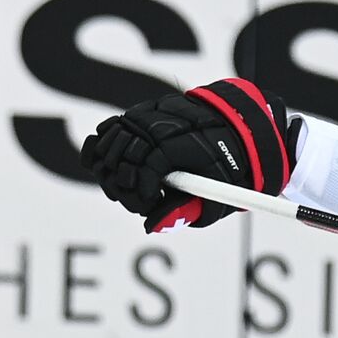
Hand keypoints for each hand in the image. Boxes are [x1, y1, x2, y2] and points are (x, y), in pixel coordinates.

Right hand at [79, 78, 294, 233]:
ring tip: (130, 186)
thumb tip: (151, 225)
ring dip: (112, 171)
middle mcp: (159, 125)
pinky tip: (112, 165)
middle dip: (124, 188)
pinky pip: (109, 129)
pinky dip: (103, 148)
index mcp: (180, 145)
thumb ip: (184, 213)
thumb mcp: (216, 198)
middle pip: (120, 159)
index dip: (140, 195)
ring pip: (110, 144)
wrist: (234, 125)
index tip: (148, 205)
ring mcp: (146, 115)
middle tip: (140, 202)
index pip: (144, 170)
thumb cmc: (227, 164)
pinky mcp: (139, 112)